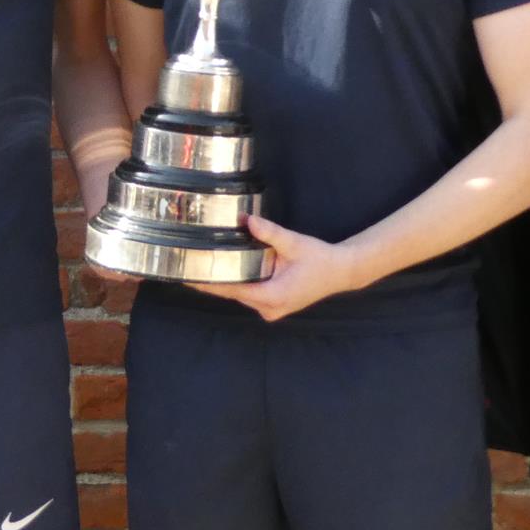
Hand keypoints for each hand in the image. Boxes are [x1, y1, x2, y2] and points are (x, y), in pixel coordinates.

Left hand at [185, 213, 360, 321]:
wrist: (341, 271)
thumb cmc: (319, 258)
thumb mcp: (294, 243)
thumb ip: (270, 233)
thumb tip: (247, 220)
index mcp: (271, 296)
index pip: (231, 290)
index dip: (208, 284)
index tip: (188, 278)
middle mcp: (269, 308)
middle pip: (232, 294)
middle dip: (213, 280)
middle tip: (189, 265)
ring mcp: (272, 310)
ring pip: (241, 295)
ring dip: (227, 282)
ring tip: (202, 266)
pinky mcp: (274, 306)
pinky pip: (250, 295)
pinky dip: (240, 284)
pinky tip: (226, 271)